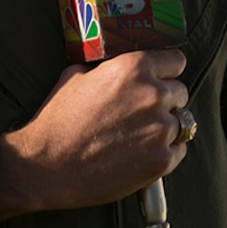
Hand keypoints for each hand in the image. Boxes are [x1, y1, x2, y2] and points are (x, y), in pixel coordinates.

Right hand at [0, 49, 187, 219]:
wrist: (45, 166)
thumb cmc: (56, 122)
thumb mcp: (76, 76)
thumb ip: (106, 68)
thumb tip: (116, 67)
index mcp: (134, 68)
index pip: (176, 61)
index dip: (167, 72)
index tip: (162, 80)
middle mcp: (153, 95)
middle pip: (180, 92)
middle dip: (166, 101)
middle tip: (144, 114)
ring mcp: (159, 129)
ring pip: (182, 122)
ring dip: (166, 128)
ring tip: (142, 137)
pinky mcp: (161, 160)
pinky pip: (179, 150)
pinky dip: (166, 152)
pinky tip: (144, 154)